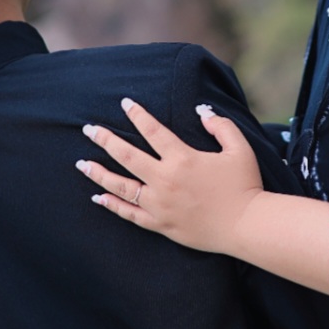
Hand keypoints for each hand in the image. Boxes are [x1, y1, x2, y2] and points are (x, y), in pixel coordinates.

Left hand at [76, 98, 264, 252]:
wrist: (246, 225)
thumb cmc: (245, 185)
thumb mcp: (239, 148)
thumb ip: (221, 126)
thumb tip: (202, 111)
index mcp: (182, 158)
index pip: (153, 130)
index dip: (138, 115)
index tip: (125, 103)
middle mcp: (165, 180)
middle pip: (127, 156)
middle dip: (105, 140)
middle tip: (89, 130)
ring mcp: (160, 204)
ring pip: (121, 186)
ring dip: (99, 174)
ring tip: (82, 164)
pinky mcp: (161, 224)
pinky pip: (130, 214)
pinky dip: (113, 205)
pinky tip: (98, 198)